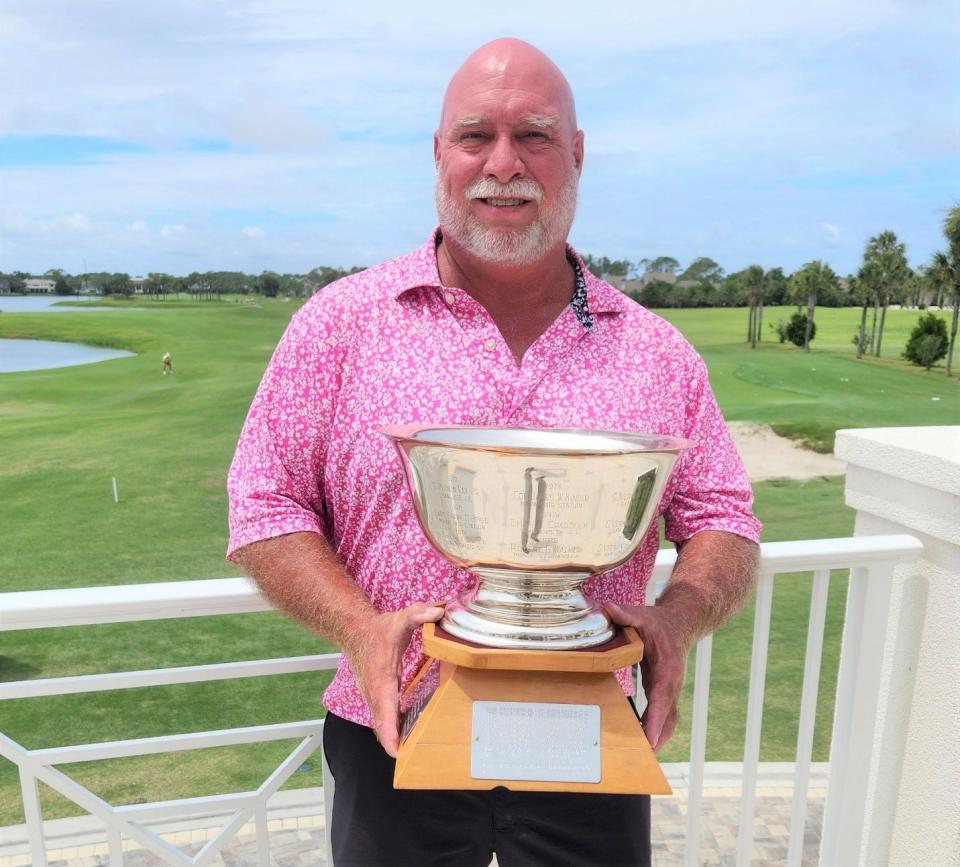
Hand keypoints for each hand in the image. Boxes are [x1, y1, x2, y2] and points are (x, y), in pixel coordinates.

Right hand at [345, 602, 444, 756]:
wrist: (356, 633)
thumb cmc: (380, 630)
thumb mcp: (401, 618)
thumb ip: (419, 614)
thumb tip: (439, 612)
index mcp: (381, 678)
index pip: (384, 710)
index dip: (389, 732)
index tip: (395, 751)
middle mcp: (375, 693)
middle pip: (382, 726)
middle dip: (394, 745)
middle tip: (412, 764)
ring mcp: (374, 698)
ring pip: (382, 725)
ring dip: (394, 741)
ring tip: (414, 758)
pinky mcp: (377, 699)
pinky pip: (384, 720)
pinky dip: (393, 732)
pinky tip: (409, 740)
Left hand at [603, 601, 693, 751]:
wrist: (679, 624)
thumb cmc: (659, 622)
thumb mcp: (642, 615)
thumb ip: (626, 614)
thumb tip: (608, 609)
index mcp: (667, 668)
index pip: (661, 698)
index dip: (655, 719)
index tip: (648, 740)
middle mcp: (672, 684)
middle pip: (668, 718)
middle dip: (656, 738)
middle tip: (640, 758)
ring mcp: (670, 690)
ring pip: (667, 721)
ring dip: (656, 739)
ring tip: (640, 758)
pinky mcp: (664, 693)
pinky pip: (662, 716)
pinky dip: (654, 730)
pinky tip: (639, 741)